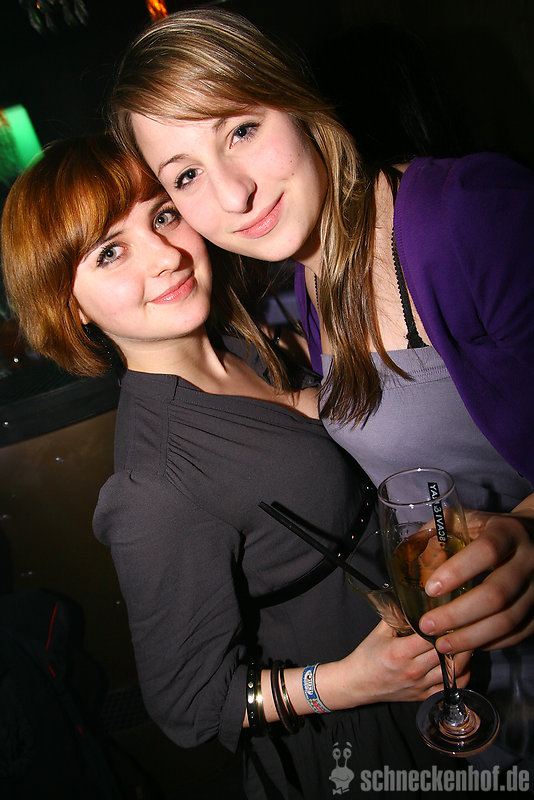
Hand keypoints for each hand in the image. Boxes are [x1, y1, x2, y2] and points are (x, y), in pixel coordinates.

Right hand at [342, 621, 470, 705]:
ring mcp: (420, 685)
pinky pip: (450, 688)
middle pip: (445, 652)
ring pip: (453, 671)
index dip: (443, 624)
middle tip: (466, 624)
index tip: (451, 614)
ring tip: (468, 642)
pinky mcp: (423, 696)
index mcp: (400, 652)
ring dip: (464, 656)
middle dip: (458, 637)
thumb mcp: (379, 632)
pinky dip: (461, 676)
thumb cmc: (367, 657)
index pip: (430, 636)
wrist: (357, 684)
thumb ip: (397, 615)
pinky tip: (461, 664)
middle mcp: (412, 670)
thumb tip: (412, 599)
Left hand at [418, 510, 533, 651]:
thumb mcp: (468, 520)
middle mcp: (528, 560)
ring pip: (508, 620)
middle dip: (458, 614)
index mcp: (507, 532)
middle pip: (496, 594)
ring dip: (471, 636)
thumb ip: (439, 531)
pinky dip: (491, 642)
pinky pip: (518, 633)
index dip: (458, 571)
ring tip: (442, 644)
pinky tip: (467, 644)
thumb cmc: (490, 530)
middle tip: (427, 625)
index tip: (430, 588)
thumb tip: (407, 551)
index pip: (487, 551)